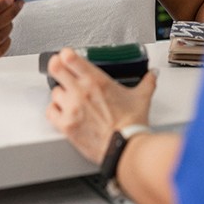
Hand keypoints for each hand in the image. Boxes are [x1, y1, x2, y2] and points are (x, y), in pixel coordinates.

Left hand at [46, 47, 157, 163]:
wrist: (125, 148)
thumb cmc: (131, 124)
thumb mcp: (141, 98)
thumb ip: (147, 82)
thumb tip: (152, 75)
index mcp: (96, 80)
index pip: (70, 58)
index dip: (65, 54)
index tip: (65, 55)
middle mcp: (81, 91)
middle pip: (55, 68)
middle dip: (56, 67)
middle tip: (58, 69)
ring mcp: (71, 107)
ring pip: (54, 92)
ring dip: (60, 94)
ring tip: (69, 99)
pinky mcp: (66, 125)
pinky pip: (50, 111)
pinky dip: (55, 111)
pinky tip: (63, 112)